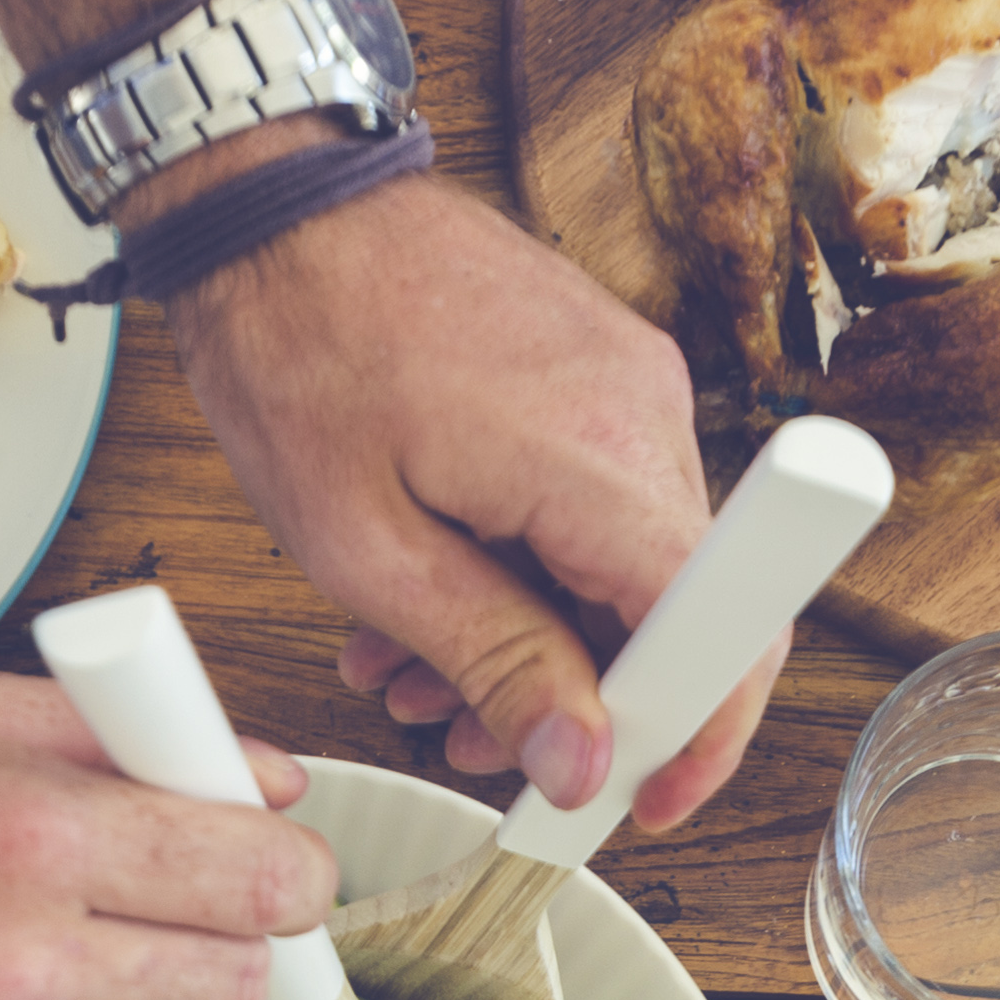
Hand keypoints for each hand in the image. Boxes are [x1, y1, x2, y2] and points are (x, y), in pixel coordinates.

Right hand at [0, 667, 336, 999]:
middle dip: (230, 937)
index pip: (262, 881)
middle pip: (238, 988)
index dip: (288, 867)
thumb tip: (255, 779)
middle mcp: (15, 973)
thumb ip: (118, 740)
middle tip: (181, 895)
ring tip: (72, 946)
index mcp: (29, 840)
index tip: (274, 858)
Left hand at [167, 172, 777, 835]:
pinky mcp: (595, 368)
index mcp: (600, 461)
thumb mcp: (371, 550)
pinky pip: (597, 501)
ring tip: (417, 674)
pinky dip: (532, 566)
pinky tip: (437, 593)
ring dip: (539, 639)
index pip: (726, 633)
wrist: (273, 201)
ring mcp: (626, 381)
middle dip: (584, 700)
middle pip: (676, 608)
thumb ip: (493, 661)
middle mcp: (643, 411)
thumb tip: (581, 761)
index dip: (700, 737)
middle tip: (478, 745)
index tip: (647, 798)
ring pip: (627, 563)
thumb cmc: (295, 347)